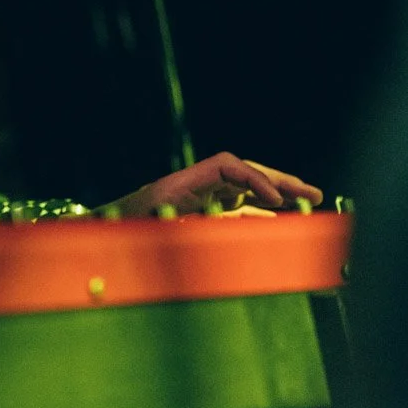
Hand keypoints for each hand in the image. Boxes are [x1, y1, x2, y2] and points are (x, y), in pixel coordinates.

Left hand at [104, 152, 321, 218]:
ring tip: (310, 202)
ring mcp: (197, 199)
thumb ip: (171, 234)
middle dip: (278, 181)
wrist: (95, 237)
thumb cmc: (114, 234)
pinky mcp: (200, 214)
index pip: (225, 166)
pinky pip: (237, 207)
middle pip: (242, 173)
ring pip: (244, 190)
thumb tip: (198, 241)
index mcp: (178, 185)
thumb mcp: (141, 235)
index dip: (254, 180)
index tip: (277, 201)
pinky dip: (262, 211)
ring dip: (276, 195)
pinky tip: (284, 220)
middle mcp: (191, 187)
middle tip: (313, 194)